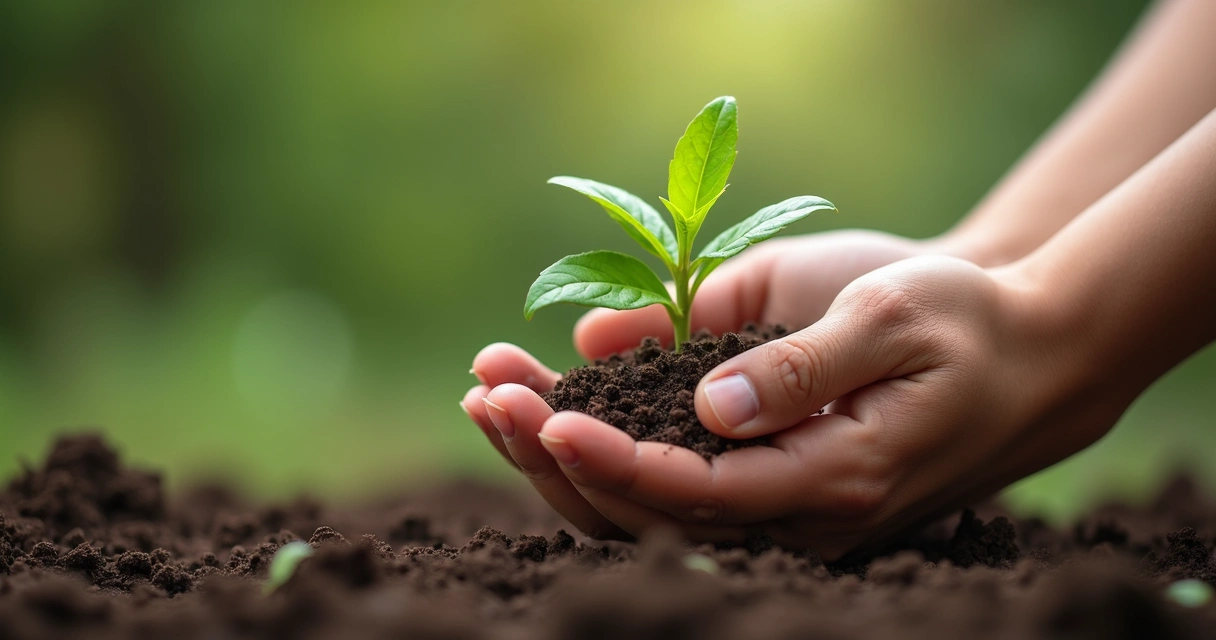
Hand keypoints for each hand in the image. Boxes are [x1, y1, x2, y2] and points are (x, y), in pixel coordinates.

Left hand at [461, 230, 933, 539]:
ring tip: (491, 394)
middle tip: (488, 395)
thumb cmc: (969, 325)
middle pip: (655, 511)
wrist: (1026, 357)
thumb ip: (806, 366)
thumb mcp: (897, 318)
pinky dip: (601, 445)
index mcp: (835, 479)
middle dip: (562, 457)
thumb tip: (710, 407)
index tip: (549, 417)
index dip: (619, 461)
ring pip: (650, 506)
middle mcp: (800, 513)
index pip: (702, 493)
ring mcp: (782, 506)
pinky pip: (670, 483)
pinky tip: (548, 403)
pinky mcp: (770, 481)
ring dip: (563, 456)